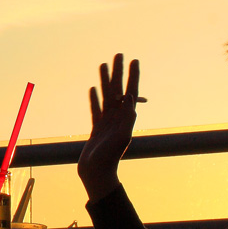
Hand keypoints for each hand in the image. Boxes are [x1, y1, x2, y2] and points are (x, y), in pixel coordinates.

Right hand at [78, 54, 142, 201]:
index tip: (134, 60)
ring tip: (103, 65)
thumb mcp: (122, 137)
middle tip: (119, 54)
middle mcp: (118, 117)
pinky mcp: (97, 128)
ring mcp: (107, 122)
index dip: (133, 76)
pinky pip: (96, 109)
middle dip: (119, 72)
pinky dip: (95, 98)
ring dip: (106, 80)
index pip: (131, 91)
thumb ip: (127, 117)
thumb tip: (131, 96)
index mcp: (126, 118)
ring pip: (106, 96)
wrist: (97, 174)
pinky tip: (93, 88)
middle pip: (119, 89)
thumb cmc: (109, 158)